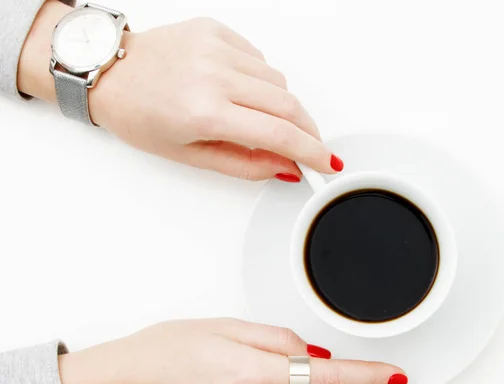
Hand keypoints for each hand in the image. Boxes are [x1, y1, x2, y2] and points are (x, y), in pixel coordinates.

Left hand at [17, 2, 342, 180]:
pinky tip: (239, 90)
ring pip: (278, 81)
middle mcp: (214, 74)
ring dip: (281, 106)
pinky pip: (260, 59)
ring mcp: (216, 47)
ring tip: (255, 118)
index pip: (279, 133)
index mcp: (205, 111)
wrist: (110, 73)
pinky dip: (261, 81)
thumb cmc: (141, 117)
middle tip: (307, 148)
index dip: (311, 152)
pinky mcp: (217, 29)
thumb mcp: (192, 156)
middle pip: (288, 104)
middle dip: (306, 131)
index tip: (326, 164)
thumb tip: (285, 167)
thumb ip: (245, 165)